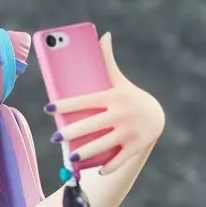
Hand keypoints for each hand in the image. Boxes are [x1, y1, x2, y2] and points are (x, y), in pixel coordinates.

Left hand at [49, 32, 164, 174]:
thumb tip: (103, 35)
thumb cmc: (129, 98)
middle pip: (92, 124)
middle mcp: (121, 113)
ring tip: (72, 158)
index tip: (49, 107)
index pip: (86, 100)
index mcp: (113, 97)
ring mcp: (129, 130)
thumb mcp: (120, 81)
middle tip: (55, 138)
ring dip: (87, 152)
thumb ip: (108, 61)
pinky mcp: (137, 145)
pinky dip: (110, 166)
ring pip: (104, 143)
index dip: (67, 104)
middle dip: (72, 132)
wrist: (156, 117)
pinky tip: (98, 171)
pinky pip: (121, 158)